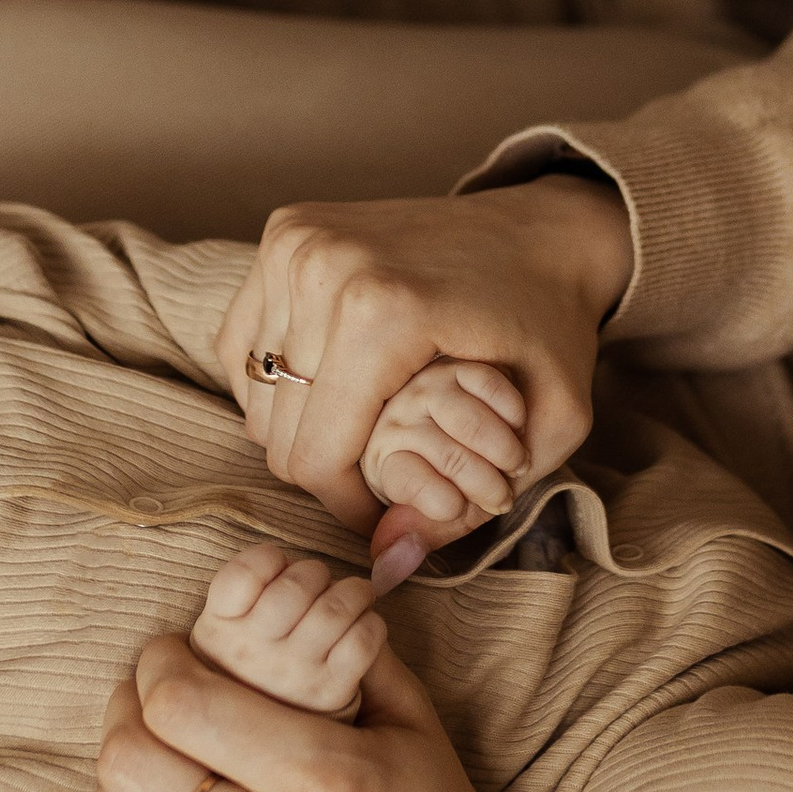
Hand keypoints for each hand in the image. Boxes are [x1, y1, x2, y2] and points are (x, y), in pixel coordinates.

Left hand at [84, 630, 503, 791]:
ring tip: (148, 764)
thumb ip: (351, 653)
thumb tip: (287, 591)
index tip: (168, 656)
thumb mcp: (415, 728)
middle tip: (145, 701)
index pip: (183, 705)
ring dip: (117, 782)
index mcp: (327, 780)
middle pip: (132, 763)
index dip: (157, 666)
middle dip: (124, 713)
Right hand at [190, 540, 386, 718]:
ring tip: (354, 596)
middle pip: (297, 585)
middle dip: (316, 574)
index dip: (268, 559)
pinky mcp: (330, 693)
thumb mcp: (221, 631)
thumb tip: (283, 558)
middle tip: (319, 583)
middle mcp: (250, 653)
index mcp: (217, 630)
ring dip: (354, 592)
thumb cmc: (248, 667)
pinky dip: (371, 624)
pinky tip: (362, 628)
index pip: (244, 573)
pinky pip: (363, 640)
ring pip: (336, 609)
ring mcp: (292, 675)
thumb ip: (241, 592)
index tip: (278, 567)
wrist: (261, 742)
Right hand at [216, 179, 631, 559]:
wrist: (541, 230)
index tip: (388, 512)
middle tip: (383, 468)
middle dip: (329, 470)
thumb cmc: (550, 328)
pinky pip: (242, 345)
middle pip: (278, 430)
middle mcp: (324, 267)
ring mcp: (296, 243)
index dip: (349, 507)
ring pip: (256, 394)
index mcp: (382, 310)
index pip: (316, 456)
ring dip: (303, 425)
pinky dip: (278, 381)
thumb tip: (386, 561)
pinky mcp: (283, 232)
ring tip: (367, 425)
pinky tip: (333, 387)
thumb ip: (468, 505)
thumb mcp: (549, 426)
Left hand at [359, 361, 527, 586]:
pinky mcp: (458, 356)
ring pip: (470, 423)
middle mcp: (395, 414)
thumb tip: (384, 571)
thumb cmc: (464, 471)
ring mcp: (425, 382)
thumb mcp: (446, 503)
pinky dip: (512, 410)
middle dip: (487, 486)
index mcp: (383, 455)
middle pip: (450, 460)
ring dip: (505, 451)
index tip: (459, 507)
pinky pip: (487, 384)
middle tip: (502, 495)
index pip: (405, 481)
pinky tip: (518, 421)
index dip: (441, 505)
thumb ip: (425, 528)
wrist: (492, 408)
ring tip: (515, 462)